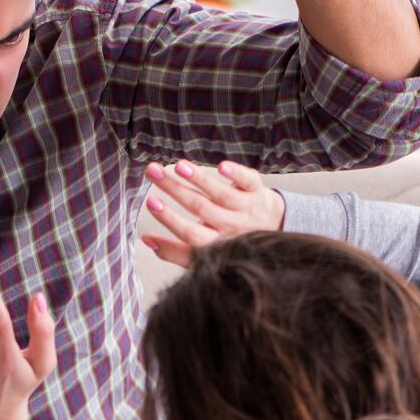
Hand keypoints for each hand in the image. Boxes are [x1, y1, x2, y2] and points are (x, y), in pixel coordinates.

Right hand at [141, 159, 284, 266]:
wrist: (273, 230)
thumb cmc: (229, 241)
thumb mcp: (205, 253)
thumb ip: (176, 251)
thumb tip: (146, 240)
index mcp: (217, 245)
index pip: (190, 234)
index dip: (170, 219)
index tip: (151, 203)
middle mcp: (232, 227)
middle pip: (200, 208)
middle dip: (174, 189)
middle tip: (153, 173)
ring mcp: (247, 209)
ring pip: (221, 194)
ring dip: (199, 179)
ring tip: (178, 165)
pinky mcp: (258, 191)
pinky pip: (248, 181)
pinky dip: (236, 174)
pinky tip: (221, 166)